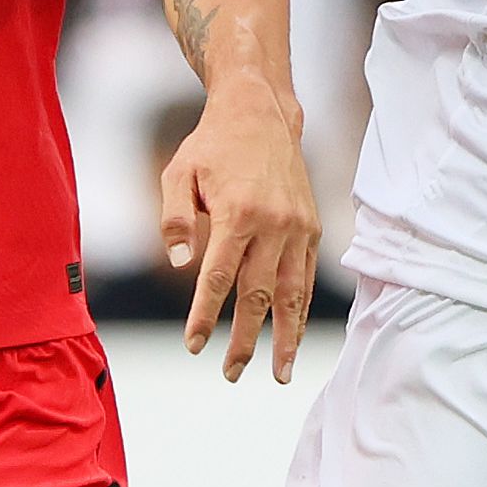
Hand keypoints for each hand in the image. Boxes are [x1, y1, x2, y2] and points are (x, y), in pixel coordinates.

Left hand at [159, 86, 321, 381]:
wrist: (262, 113)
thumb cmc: (211, 146)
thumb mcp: (178, 173)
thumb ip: (175, 221)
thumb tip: (182, 266)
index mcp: (237, 212)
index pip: (218, 276)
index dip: (205, 314)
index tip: (194, 345)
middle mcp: (273, 223)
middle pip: (258, 294)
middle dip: (245, 339)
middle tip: (230, 373)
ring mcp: (298, 228)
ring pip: (292, 294)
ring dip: (285, 337)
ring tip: (278, 373)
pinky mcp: (312, 228)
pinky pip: (307, 278)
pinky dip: (300, 311)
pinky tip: (293, 338)